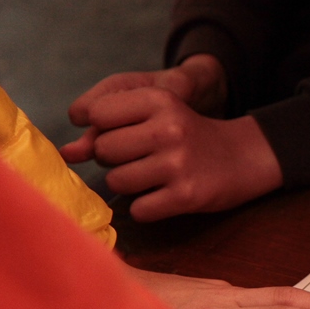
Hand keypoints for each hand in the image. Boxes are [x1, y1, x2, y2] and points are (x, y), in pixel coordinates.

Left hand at [62, 56, 282, 221]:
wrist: (244, 157)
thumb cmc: (189, 134)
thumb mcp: (158, 114)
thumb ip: (109, 126)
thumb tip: (65, 153)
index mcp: (160, 99)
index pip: (97, 114)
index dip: (104, 128)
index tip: (125, 133)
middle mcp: (168, 128)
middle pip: (103, 150)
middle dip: (114, 159)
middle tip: (141, 158)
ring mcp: (178, 163)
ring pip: (117, 181)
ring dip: (129, 185)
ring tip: (153, 177)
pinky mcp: (186, 195)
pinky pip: (139, 209)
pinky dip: (147, 207)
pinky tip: (165, 196)